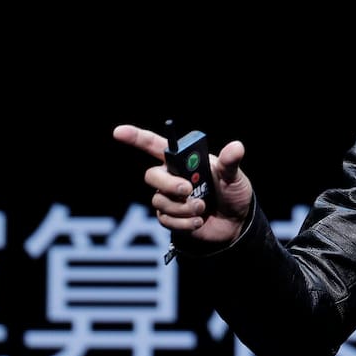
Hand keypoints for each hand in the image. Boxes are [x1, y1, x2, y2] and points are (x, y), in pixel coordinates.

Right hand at [112, 124, 253, 242]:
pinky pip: (165, 219)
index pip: (155, 145)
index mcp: (184, 161)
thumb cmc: (233, 193)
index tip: (119, 131)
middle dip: (168, 184)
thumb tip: (236, 147)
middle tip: (187, 190)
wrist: (235, 223)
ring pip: (159, 201)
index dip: (136, 137)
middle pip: (152, 176)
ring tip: (202, 207)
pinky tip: (199, 221)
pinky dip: (184, 222)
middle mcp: (172, 177)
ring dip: (182, 207)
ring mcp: (169, 198)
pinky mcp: (170, 218)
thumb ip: (230, 163)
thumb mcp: (234, 177)